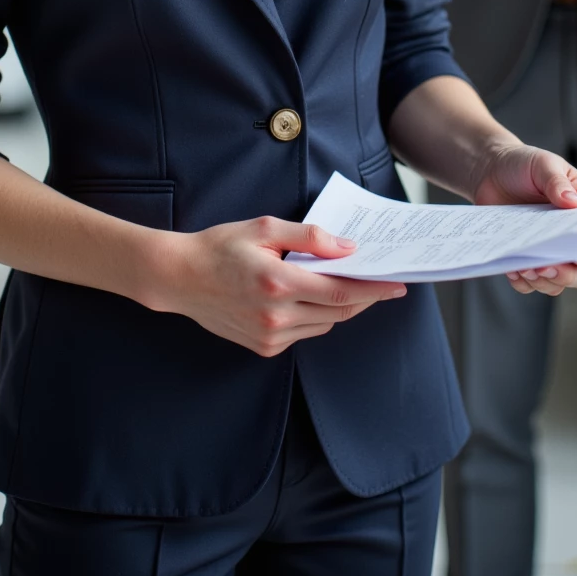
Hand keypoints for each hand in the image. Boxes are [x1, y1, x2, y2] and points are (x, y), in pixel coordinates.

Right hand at [151, 217, 406, 356]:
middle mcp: (276, 317)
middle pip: (339, 311)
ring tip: (345, 284)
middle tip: (382, 282)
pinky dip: (315, 316)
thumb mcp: (264, 228)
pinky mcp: (263, 347)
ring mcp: (270, 337)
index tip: (398, 284)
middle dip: (364, 297)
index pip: (342, 292)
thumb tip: (347, 248)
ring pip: (324, 324)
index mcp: (278, 284)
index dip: (374, 289)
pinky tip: (308, 297)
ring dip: (339, 306)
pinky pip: (304, 332)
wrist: (179, 277)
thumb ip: (309, 237)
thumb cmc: (220, 247)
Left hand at [472, 140, 576, 296]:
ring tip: (525, 267)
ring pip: (558, 284)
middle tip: (546, 267)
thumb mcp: (544, 164)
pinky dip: (523, 282)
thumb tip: (572, 203)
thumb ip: (557, 181)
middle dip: (568, 276)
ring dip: (544, 282)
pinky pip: (529, 284)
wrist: (491, 171)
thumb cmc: (525, 165)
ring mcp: (549, 253)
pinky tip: (512, 269)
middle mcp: (572, 240)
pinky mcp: (526, 260)